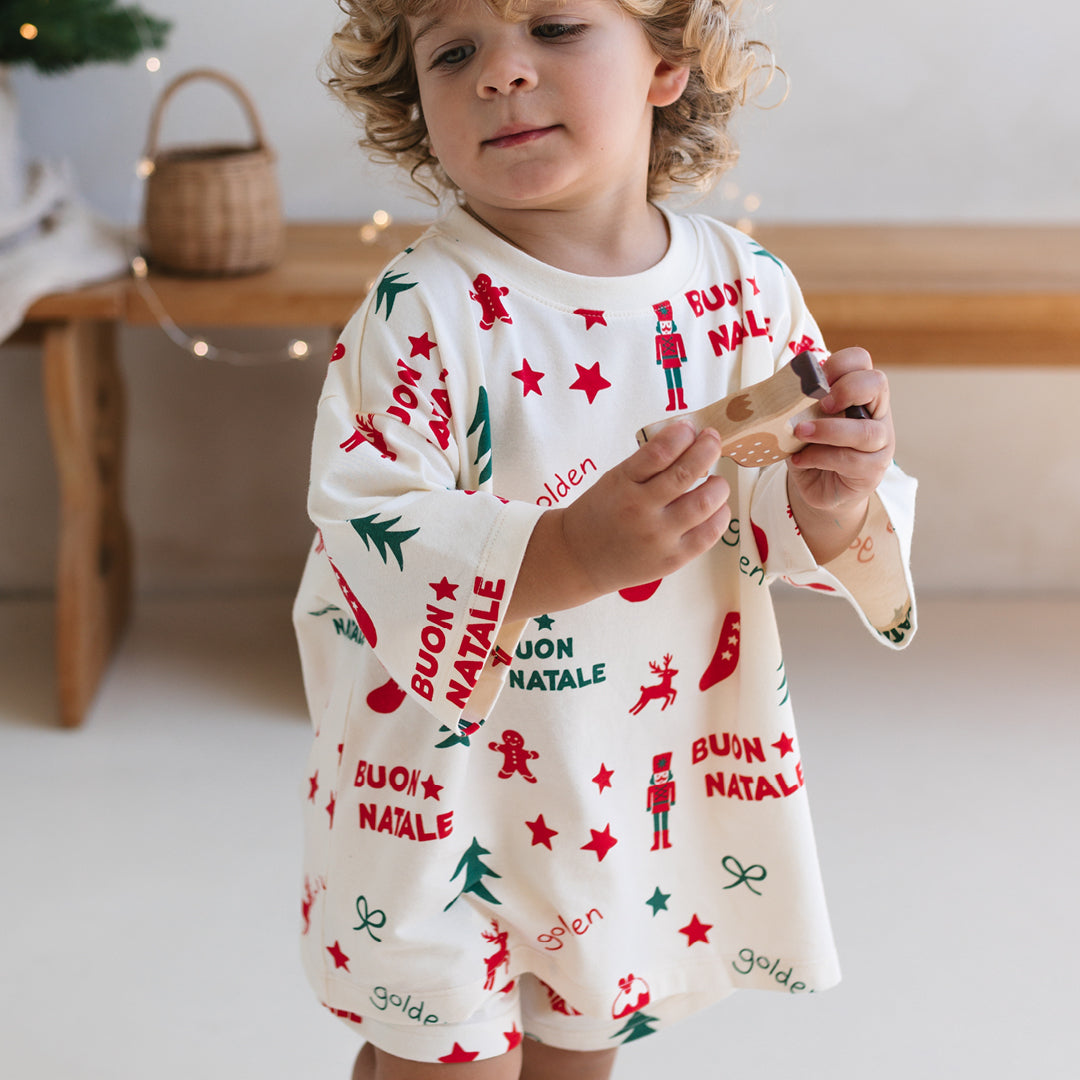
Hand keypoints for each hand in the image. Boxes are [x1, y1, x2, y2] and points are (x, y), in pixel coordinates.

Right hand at [559, 421, 731, 595]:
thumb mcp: (613, 481)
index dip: (682, 434)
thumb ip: (646, 465)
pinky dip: (720, 515)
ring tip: (716, 482)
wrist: (580, 560)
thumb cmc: (600, 514)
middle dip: (708, 450)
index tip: (690, 428)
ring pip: (704, 503)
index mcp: (621, 484)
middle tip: (712, 442)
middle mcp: (640, 510)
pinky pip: (709, 534)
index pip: (659, 452)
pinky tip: (716, 507)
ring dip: (719, 485)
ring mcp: (658, 537)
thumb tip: (689, 440)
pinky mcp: (672, 559)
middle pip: (686, 474)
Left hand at [787, 347, 894, 511]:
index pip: (860, 360)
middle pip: (877, 383)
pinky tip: (800, 459)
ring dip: (828, 430)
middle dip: (846, 389)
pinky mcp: (873, 470)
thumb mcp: (800, 420)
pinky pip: (851, 461)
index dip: (840, 363)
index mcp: (858, 392)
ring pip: (866, 431)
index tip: (815, 379)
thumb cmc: (811, 447)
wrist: (819, 487)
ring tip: (799, 433)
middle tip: (821, 403)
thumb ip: (795, 403)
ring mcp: (880, 443)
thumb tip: (774, 390)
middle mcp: (876, 413)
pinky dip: (820, 458)